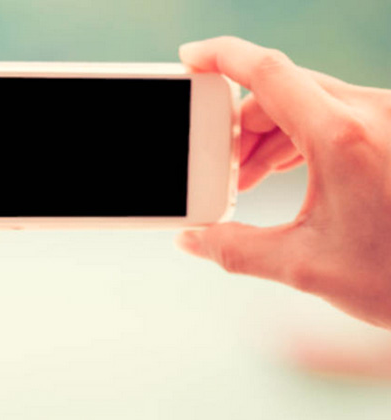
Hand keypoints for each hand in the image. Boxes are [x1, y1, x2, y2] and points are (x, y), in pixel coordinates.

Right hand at [175, 36, 390, 328]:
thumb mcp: (304, 266)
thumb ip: (236, 249)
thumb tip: (194, 241)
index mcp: (342, 137)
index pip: (268, 72)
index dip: (220, 58)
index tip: (190, 60)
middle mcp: (369, 114)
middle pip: (281, 90)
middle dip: (241, 125)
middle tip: (222, 167)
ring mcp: (383, 119)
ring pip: (305, 101)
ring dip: (267, 134)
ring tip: (249, 179)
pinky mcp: (389, 130)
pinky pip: (330, 113)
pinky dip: (296, 135)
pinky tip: (282, 170)